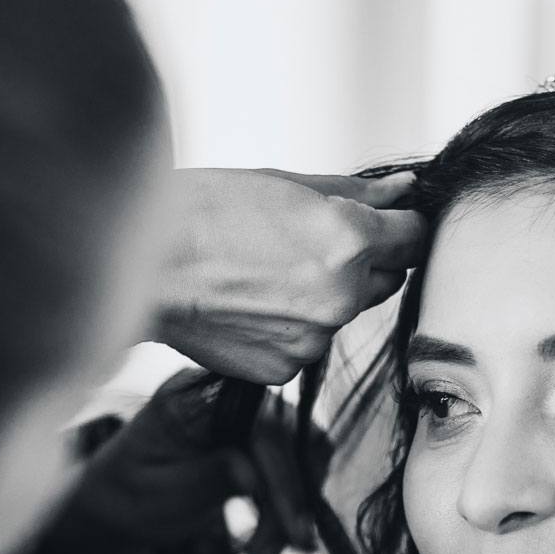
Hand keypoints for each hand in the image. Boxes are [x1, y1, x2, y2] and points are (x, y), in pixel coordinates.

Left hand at [65, 369, 329, 553]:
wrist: (121, 500)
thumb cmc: (128, 495)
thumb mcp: (156, 494)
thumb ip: (203, 478)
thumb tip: (252, 475)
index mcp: (194, 398)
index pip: (261, 423)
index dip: (284, 475)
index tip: (293, 529)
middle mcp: (228, 396)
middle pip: (290, 436)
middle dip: (291, 500)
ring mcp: (246, 415)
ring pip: (302, 454)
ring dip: (292, 509)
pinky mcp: (259, 440)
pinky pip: (295, 468)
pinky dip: (288, 508)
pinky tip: (270, 544)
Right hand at [153, 169, 426, 383]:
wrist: (140, 267)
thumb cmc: (205, 211)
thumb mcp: (286, 185)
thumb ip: (358, 194)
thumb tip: (407, 190)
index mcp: (349, 240)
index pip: (415, 237)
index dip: (400, 226)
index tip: (384, 222)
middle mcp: (341, 295)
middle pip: (386, 278)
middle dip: (363, 261)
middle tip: (307, 243)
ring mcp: (314, 338)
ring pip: (344, 313)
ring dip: (324, 295)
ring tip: (264, 272)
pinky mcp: (285, 369)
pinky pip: (307, 343)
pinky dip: (290, 327)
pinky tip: (248, 303)